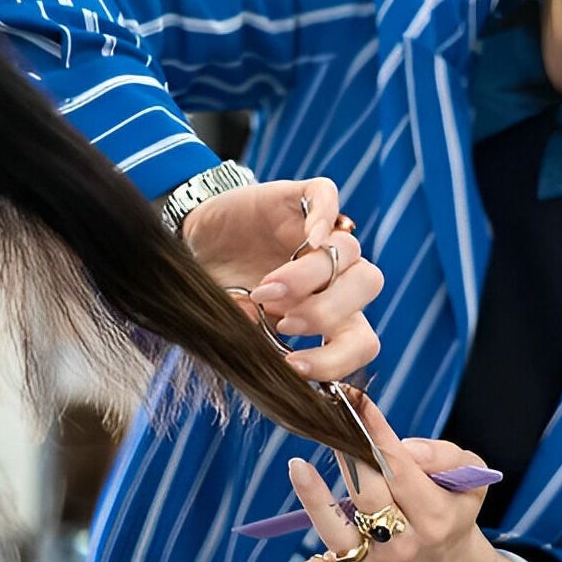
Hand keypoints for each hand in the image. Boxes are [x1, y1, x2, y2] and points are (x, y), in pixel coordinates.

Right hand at [181, 178, 382, 379]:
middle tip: (284, 322)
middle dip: (328, 312)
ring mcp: (318, 234)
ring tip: (266, 291)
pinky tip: (309, 238)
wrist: (192, 246)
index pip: (362, 339)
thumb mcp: (238, 326)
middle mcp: (333, 274)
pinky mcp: (298, 199)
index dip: (338, 358)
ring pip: (348, 248)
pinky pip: (327, 196)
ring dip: (311, 275)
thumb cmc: (222, 294)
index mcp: (329, 312)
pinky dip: (325, 215)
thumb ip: (257, 343)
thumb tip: (273, 357)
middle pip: (369, 284)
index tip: (294, 365)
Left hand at [246, 395, 498, 561]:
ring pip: (338, 529)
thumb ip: (446, 458)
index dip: (378, 433)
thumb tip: (405, 449)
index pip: (401, 469)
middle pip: (369, 494)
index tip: (357, 401)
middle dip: (349, 453)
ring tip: (297, 465)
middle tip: (329, 417)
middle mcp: (404, 542)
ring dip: (315, 498)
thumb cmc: (455, 508)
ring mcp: (374, 561)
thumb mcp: (471, 478)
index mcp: (435, 516)